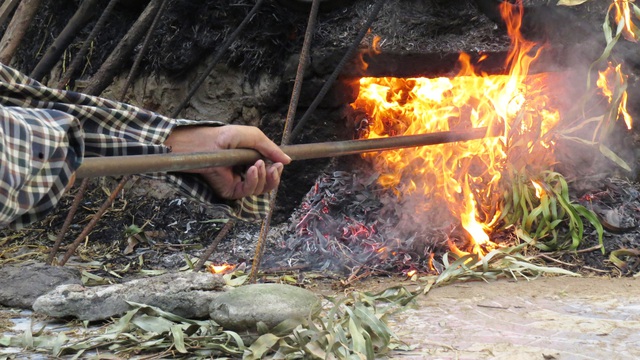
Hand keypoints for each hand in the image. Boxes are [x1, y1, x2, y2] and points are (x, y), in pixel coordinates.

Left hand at [163, 125, 290, 198]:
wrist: (206, 143)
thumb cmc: (225, 137)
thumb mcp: (253, 137)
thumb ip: (271, 148)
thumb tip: (288, 161)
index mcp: (252, 162)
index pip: (270, 172)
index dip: (277, 170)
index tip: (281, 163)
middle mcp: (246, 174)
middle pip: (268, 184)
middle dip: (274, 177)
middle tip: (275, 167)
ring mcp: (239, 183)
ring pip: (261, 190)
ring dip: (264, 177)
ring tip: (258, 164)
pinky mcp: (231, 190)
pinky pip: (248, 191)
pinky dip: (254, 181)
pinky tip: (252, 170)